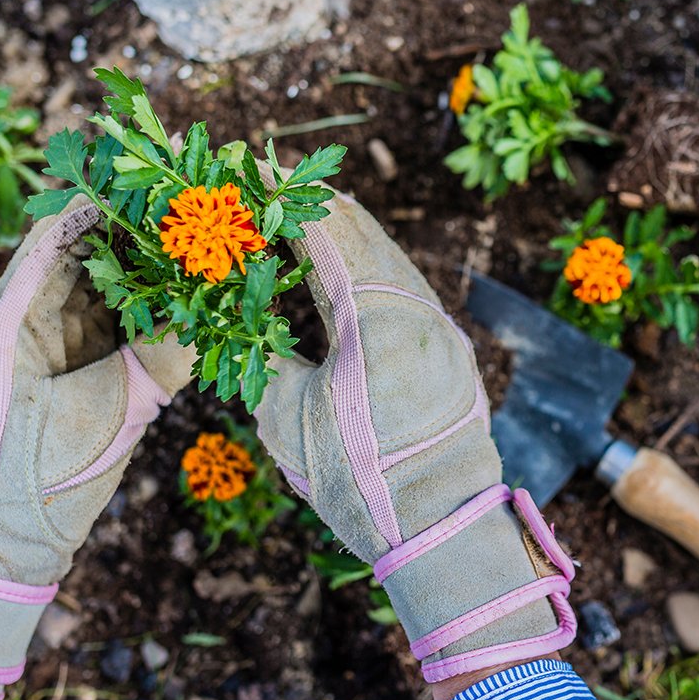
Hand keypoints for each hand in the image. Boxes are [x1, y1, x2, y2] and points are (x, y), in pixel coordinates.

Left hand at [0, 199, 193, 699]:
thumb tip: (216, 309)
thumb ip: (161, 360)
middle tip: (193, 206)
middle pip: (87, 257)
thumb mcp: (108, 411)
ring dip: (149, 269)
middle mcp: (28, 323)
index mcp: (12, 320)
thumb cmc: (40, 474)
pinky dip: (152, 309)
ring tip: (202, 243)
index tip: (152, 176)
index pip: (57, 238)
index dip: (103, 204)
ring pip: (107, 288)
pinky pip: (118, 325)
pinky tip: (193, 295)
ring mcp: (53, 347)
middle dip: (137, 232)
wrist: (11, 538)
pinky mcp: (78, 372)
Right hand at [254, 191, 576, 681]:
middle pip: (363, 231)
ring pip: (390, 254)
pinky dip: (372, 264)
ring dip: (347, 231)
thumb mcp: (286, 419)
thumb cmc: (359, 480)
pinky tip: (351, 268)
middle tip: (269, 181)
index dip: (281, 196)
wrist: (443, 530)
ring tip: (306, 212)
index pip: (325, 230)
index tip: (247, 169)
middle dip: (313, 203)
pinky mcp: (451, 349)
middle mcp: (418, 307)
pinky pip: (408, 285)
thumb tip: (249, 321)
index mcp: (376, 314)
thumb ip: (266, 356)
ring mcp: (442, 326)